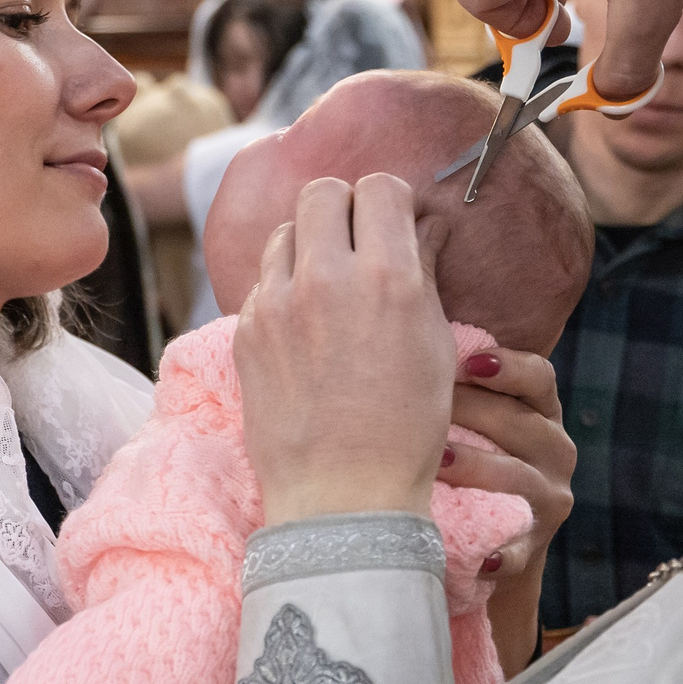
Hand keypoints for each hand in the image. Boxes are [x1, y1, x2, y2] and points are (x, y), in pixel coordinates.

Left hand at [235, 174, 455, 524]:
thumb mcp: (436, 345)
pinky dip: (286, 287)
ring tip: (330, 282)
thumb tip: (423, 227)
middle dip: (345, 208)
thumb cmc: (406, 427)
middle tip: (359, 242)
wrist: (344, 495)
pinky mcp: (246, 330)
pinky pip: (265, 281)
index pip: (379, 188)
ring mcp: (277, 304)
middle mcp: (327, 279)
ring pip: (286, 230)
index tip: (395, 224)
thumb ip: (422, 274)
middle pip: (323, 193)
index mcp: (387, 278)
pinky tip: (306, 324)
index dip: (391, 203)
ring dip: (310, 243)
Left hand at [441, 348, 574, 676]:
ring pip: (518, 478)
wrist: (484, 540)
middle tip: (422, 404)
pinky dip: (502, 554)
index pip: (539, 378)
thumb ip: (450, 380)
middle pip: (521, 423)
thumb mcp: (468, 418)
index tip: (467, 361)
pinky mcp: (533, 548)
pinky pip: (519, 552)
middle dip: (473, 411)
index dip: (508, 366)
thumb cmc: (464, 457)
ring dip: (477, 468)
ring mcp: (548, 500)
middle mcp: (555, 451)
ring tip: (436, 460)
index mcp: (540, 412)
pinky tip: (480, 553)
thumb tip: (399, 329)